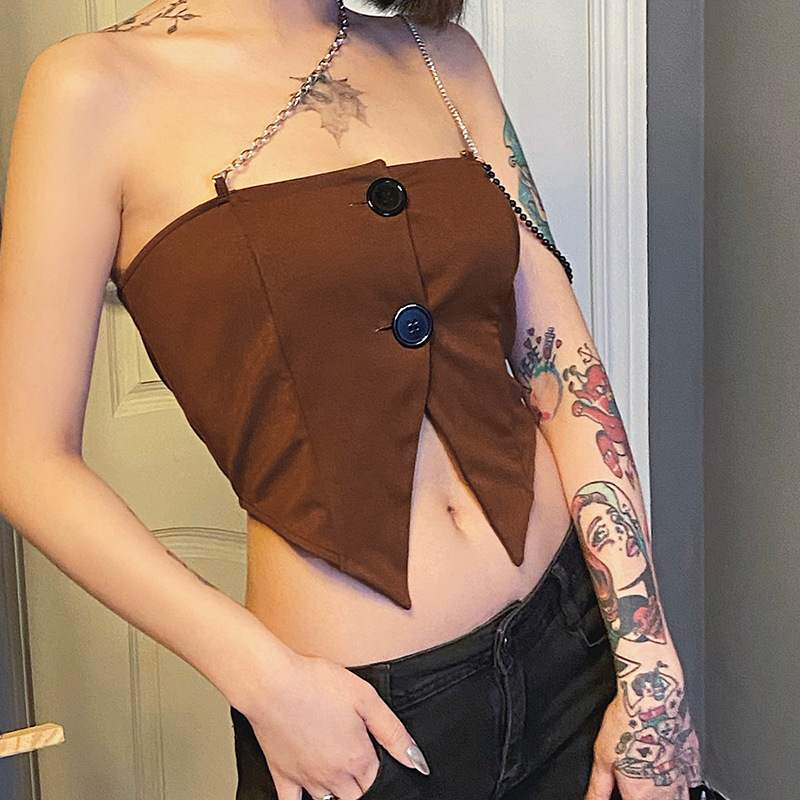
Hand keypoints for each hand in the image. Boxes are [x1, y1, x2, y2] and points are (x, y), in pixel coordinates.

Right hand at [240, 652, 429, 799]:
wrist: (271, 683)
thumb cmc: (316, 683)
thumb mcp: (366, 698)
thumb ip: (393, 732)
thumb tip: (417, 761)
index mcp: (357, 758)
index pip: (378, 779)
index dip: (380, 768)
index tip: (375, 755)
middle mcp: (333, 775)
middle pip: (356, 795)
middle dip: (361, 783)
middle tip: (358, 764)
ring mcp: (306, 777)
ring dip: (337, 792)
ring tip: (339, 774)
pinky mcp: (282, 774)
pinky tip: (308, 796)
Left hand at [585, 662, 701, 799]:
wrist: (653, 698)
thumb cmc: (627, 723)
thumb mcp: (602, 757)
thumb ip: (598, 788)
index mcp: (641, 796)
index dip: (627, 799)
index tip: (624, 793)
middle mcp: (666, 791)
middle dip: (647, 797)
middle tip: (637, 782)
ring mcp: (684, 775)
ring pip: (680, 797)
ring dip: (668, 795)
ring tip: (650, 776)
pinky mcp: (694, 758)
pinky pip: (693, 780)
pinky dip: (685, 780)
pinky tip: (672, 771)